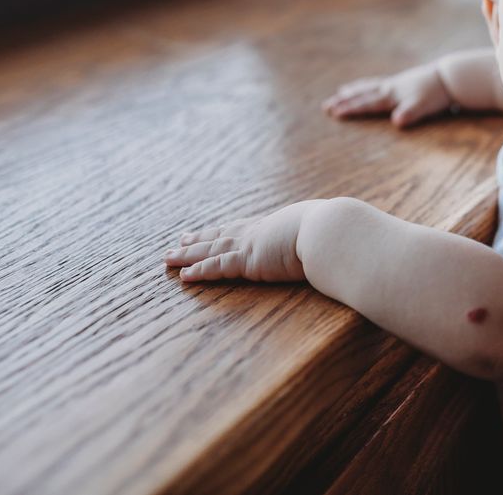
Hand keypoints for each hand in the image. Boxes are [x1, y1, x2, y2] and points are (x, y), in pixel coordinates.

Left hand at [164, 200, 322, 281]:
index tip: (208, 230)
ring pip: (210, 250)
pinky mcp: (249, 262)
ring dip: (187, 255)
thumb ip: (320, 239)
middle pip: (219, 235)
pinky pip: (217, 267)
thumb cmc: (334, 233)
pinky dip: (199, 271)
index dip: (222, 230)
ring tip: (168, 257)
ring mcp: (251, 246)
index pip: (241, 228)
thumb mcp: (323, 233)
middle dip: (197, 239)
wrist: (330, 231)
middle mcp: (257, 232)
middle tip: (178, 241)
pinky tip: (183, 276)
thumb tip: (335, 241)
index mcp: (274, 226)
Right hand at [322, 63, 453, 126]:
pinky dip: (370, 85)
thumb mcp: (422, 107)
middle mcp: (390, 88)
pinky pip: (379, 84)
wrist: (450, 77)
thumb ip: (409, 114)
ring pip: (369, 86)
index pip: (366, 103)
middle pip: (362, 94)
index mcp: (391, 95)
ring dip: (354, 90)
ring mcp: (396, 83)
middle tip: (326, 105)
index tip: (333, 113)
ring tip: (342, 90)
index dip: (349, 109)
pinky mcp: (403, 82)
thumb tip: (397, 121)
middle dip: (344, 101)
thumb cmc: (436, 95)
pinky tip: (373, 87)